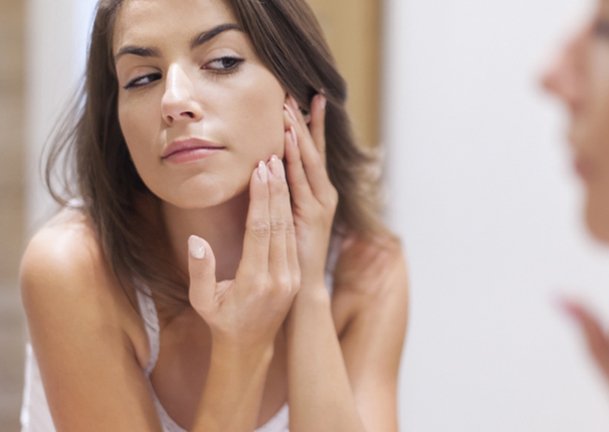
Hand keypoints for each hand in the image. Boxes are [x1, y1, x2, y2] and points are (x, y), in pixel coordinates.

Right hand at [186, 156, 300, 349]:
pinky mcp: (296, 275)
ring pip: (289, 228)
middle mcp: (279, 277)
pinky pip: (293, 238)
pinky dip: (289, 212)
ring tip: (280, 167)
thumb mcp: (202, 301)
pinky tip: (284, 192)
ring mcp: (291, 276)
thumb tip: (196, 240)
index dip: (261, 198)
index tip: (261, 171)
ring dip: (285, 197)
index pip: (260, 230)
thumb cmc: (220, 321)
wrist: (249, 347)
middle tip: (273, 156)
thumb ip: (200, 271)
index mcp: (255, 281)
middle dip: (276, 188)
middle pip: (278, 223)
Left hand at [282, 95, 337, 289]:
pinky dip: (296, 159)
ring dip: (299, 133)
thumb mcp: (285, 225)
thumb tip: (267, 176)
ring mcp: (321, 206)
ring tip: (290, 108)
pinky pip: (302, 182)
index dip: (307, 128)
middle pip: (314, 151)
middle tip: (298, 92)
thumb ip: (281, 201)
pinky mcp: (314, 216)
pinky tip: (286, 139)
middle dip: (306, 122)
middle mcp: (323, 196)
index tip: (301, 101)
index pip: (311, 155)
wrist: (300, 294)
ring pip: (309, 162)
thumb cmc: (290, 258)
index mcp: (316, 196)